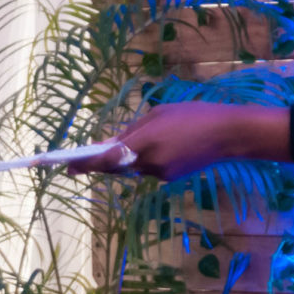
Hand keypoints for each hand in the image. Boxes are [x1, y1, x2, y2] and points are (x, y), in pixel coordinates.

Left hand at [67, 105, 290, 181]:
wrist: (230, 134)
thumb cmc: (193, 115)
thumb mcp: (157, 115)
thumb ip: (130, 131)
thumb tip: (106, 145)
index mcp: (144, 142)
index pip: (105, 159)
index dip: (83, 164)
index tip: (63, 167)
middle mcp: (148, 163)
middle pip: (114, 167)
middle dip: (98, 162)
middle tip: (78, 159)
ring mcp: (159, 174)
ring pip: (131, 168)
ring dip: (125, 158)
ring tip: (140, 140)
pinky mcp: (170, 178)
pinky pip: (147, 169)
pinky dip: (145, 160)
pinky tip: (162, 146)